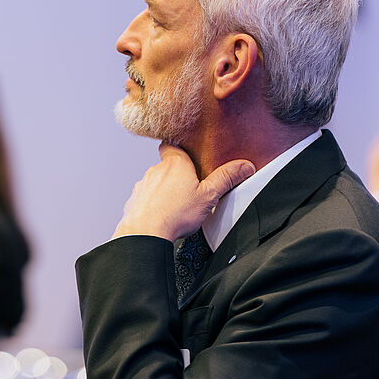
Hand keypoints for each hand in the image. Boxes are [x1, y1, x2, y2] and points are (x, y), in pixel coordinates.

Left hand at [112, 142, 255, 241]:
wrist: (145, 234)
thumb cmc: (174, 215)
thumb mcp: (208, 196)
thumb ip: (226, 179)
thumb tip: (244, 166)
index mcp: (175, 164)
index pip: (172, 145)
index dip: (179, 147)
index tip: (187, 152)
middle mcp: (155, 170)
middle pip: (166, 165)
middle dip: (176, 173)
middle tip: (190, 185)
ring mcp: (143, 185)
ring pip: (155, 182)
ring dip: (164, 189)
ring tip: (177, 204)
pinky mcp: (134, 200)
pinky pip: (145, 198)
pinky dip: (152, 203)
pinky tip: (162, 214)